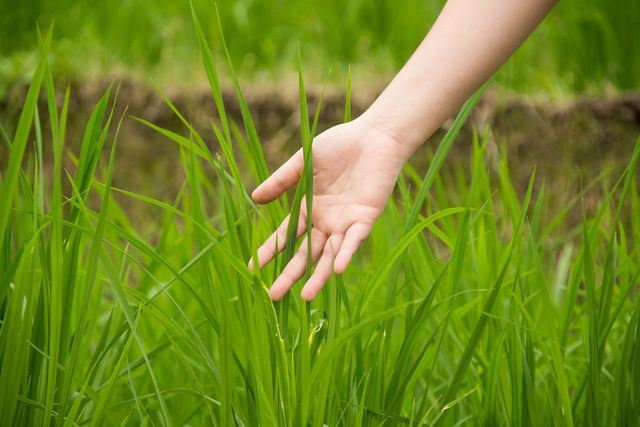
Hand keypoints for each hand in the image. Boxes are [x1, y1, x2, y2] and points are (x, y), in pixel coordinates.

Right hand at [249, 118, 407, 300]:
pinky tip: (337, 270)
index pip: (284, 236)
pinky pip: (353, 241)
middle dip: (289, 274)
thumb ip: (282, 180)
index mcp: (308, 208)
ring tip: (305, 297)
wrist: (375, 137)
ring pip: (328, 256)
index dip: (268, 252)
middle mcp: (325, 222)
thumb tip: (254, 198)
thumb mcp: (304, 161)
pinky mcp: (364, 219)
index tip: (252, 269)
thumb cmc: (340, 145)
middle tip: (273, 296)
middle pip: (303, 254)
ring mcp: (344, 223)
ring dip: (318, 276)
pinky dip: (345, 254)